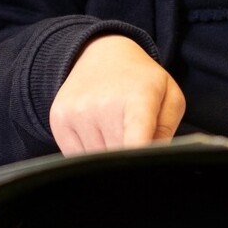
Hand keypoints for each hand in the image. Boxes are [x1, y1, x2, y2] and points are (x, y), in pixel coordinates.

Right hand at [48, 34, 185, 154]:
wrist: (102, 53)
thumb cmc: (140, 81)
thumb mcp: (170, 97)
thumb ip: (168, 132)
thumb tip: (154, 160)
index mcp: (138, 99)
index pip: (135, 140)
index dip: (137, 158)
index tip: (140, 174)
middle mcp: (103, 104)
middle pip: (117, 158)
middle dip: (127, 156)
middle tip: (132, 133)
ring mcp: (77, 112)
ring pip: (96, 161)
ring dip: (106, 155)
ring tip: (113, 127)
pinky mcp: (58, 119)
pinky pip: (75, 156)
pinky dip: (87, 152)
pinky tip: (96, 130)